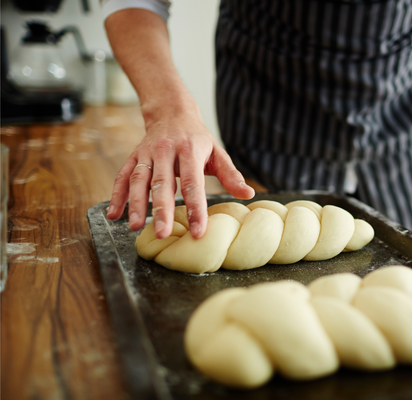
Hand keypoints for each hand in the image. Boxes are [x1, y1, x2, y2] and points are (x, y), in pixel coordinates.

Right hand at [106, 102, 254, 238]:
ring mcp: (147, 153)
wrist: (172, 111)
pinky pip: (122, 177)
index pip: (193, 184)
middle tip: (162, 234)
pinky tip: (114, 215)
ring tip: (135, 226)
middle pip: (163, 184)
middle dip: (161, 210)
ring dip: (135, 204)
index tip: (198, 231)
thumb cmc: (198, 138)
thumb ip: (231, 175)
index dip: (196, 209)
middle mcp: (166, 151)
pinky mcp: (133, 157)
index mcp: (190, 151)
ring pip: (139, 180)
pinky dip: (117, 196)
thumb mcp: (217, 152)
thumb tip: (248, 194)